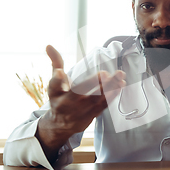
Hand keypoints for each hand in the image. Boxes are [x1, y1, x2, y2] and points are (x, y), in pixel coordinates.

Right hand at [37, 45, 125, 161]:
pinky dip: (113, 95)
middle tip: (104, 73)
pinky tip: (120, 85)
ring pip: (97, 99)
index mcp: (58, 94)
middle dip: (94, 83)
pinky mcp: (92, 115)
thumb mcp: (53, 83)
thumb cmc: (59, 99)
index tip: (60, 72)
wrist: (61, 125)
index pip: (55, 86)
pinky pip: (104, 105)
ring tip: (120, 76)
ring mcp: (82, 111)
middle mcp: (69, 104)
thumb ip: (55, 63)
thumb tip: (49, 45)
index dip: (57, 79)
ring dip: (110, 87)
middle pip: (81, 93)